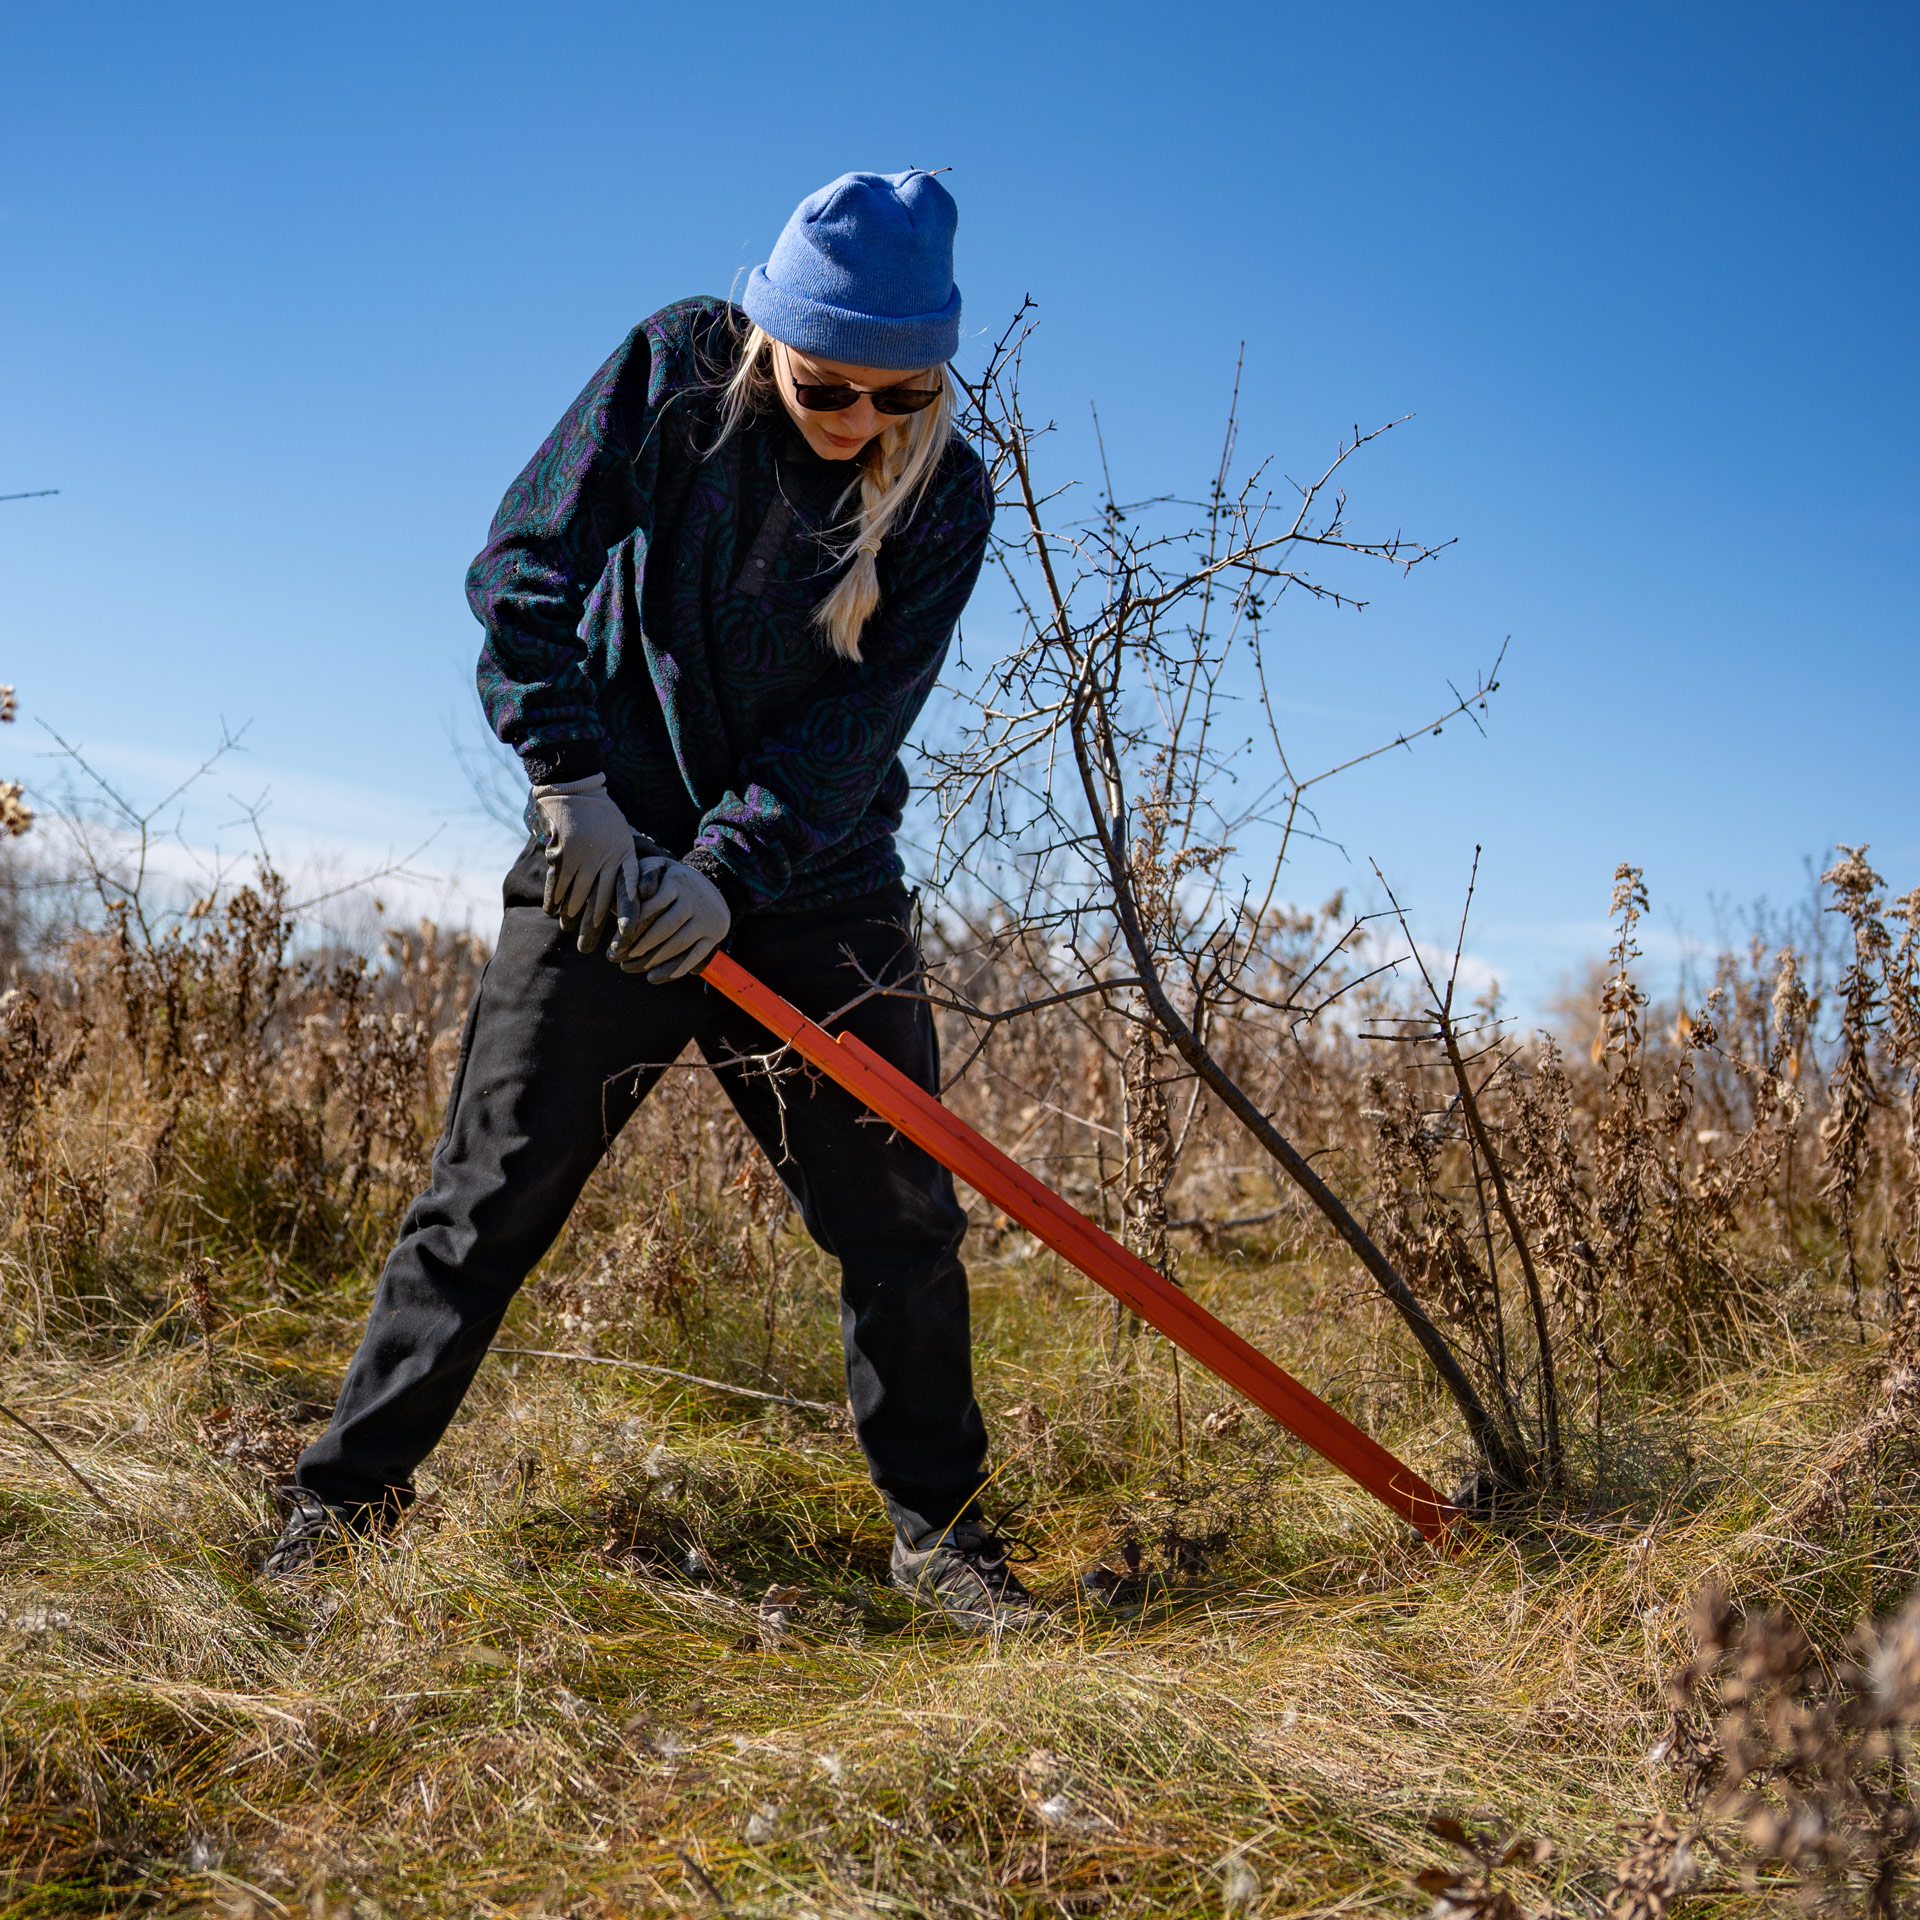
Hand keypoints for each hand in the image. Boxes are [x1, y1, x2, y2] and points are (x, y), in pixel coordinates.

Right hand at [531, 774, 638, 953]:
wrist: (575, 790)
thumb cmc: (601, 815)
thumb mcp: (622, 835)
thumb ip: (622, 861)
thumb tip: (635, 890)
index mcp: (624, 854)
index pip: (629, 889)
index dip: (628, 912)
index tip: (626, 934)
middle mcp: (606, 858)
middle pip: (599, 900)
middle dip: (592, 926)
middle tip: (586, 947)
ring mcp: (584, 856)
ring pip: (576, 895)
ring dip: (570, 914)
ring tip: (567, 928)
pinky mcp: (563, 853)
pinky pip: (557, 883)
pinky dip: (552, 898)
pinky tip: (551, 910)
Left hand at [608, 858, 730, 981]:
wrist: (709, 886)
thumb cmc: (668, 880)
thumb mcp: (655, 868)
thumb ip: (643, 876)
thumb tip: (644, 893)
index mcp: (677, 880)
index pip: (652, 906)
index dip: (632, 925)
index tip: (614, 942)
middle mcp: (696, 898)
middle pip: (666, 927)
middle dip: (641, 945)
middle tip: (619, 958)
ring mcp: (708, 917)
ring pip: (680, 943)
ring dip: (655, 959)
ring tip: (632, 967)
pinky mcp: (715, 934)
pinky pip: (696, 955)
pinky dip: (675, 968)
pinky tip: (653, 977)